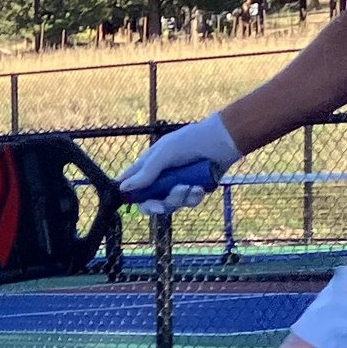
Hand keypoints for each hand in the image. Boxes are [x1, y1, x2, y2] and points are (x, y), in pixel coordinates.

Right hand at [119, 113, 241, 214]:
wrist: (223, 142)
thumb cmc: (190, 141)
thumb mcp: (165, 154)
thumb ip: (146, 172)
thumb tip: (123, 187)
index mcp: (149, 165)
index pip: (131, 182)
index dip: (129, 193)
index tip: (131, 202)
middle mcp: (161, 177)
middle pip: (149, 201)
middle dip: (156, 204)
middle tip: (162, 206)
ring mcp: (177, 185)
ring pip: (170, 204)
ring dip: (179, 198)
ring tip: (191, 187)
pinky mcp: (193, 191)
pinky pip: (188, 202)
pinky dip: (193, 197)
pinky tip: (200, 188)